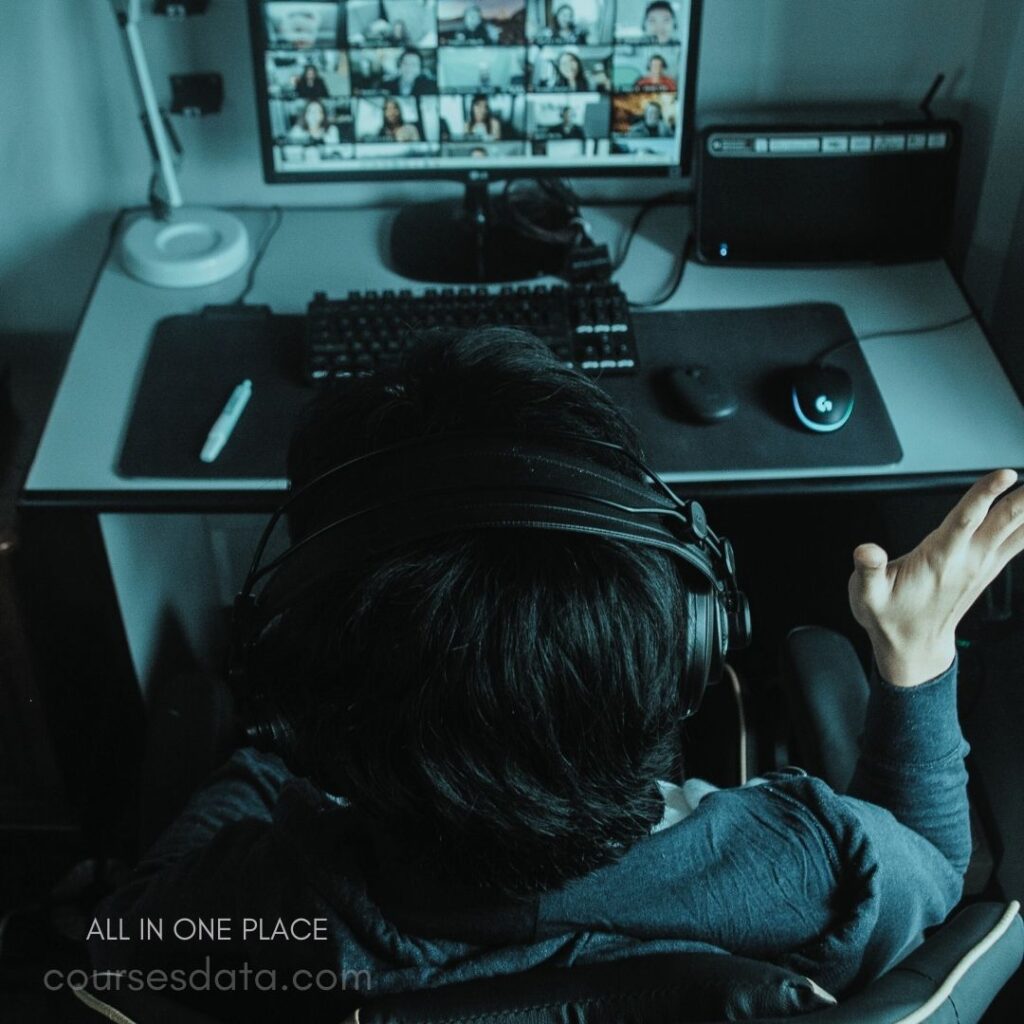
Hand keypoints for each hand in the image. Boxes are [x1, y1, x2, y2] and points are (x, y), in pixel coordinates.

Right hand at [848, 469, 1023, 685]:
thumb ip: (867, 571)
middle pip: (1005, 520)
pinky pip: (1018, 542)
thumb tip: (866, 551)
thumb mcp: (866, 596)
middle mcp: (967, 560)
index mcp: (938, 559)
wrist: (913, 646)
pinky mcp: (987, 568)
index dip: (985, 495)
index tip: (1005, 474)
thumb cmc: (890, 617)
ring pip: (1017, 530)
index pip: (966, 520)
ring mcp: (982, 564)